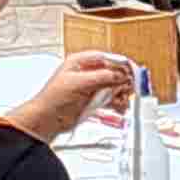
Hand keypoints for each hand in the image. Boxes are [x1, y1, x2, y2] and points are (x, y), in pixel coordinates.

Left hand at [15, 52, 139, 142]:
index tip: (132, 71)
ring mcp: (90, 88)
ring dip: (121, 93)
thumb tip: (120, 74)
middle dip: (122, 81)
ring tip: (124, 100)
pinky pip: (109, 99)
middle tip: (129, 88)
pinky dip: (116, 103)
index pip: (106, 58)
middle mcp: (86, 73)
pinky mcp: (92, 101)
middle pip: (112, 73)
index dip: (120, 64)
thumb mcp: (79, 83)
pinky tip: (120, 107)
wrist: (46, 120)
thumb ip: (102, 77)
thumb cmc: (53, 99)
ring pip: (113, 87)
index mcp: (80, 62)